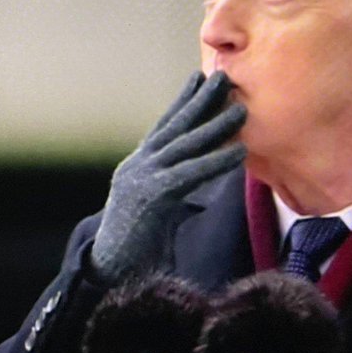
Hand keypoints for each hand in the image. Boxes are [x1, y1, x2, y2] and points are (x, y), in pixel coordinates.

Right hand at [90, 71, 246, 283]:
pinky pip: (190, 174)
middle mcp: (136, 167)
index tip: (199, 80)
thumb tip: (194, 199)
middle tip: (223, 75)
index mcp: (137, 169)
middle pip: (174, 127)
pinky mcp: (150, 198)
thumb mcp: (157, 219)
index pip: (163, 128)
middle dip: (200, 100)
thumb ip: (173, 202)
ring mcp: (140, 180)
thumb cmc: (135, 254)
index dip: (182, 103)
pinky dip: (217, 162)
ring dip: (215, 125)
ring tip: (241, 108)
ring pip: (184, 145)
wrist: (110, 277)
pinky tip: (239, 152)